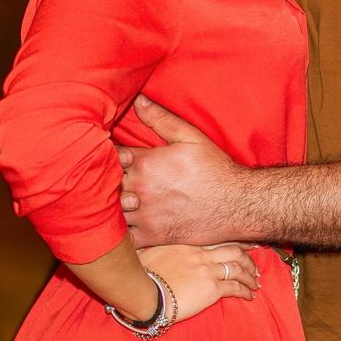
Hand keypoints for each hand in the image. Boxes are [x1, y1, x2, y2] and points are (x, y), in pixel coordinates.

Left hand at [118, 96, 247, 246]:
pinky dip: (118, 234)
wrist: (236, 204)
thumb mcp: (190, 136)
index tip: (107, 156)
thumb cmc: (214, 169)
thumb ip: (160, 118)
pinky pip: (123, 240)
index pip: (110, 156)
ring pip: (109, 212)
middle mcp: (140, 189)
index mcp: (145, 162)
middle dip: (103, 180)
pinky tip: (122, 226)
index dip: (106, 156)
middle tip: (105, 179)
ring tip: (112, 201)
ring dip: (108, 206)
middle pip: (104, 184)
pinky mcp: (152, 237)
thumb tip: (137, 100)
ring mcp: (144, 215)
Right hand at [134, 243, 259, 321]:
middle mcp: (202, 255)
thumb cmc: (143, 273)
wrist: (145, 291)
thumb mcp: (152, 251)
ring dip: (250, 275)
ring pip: (238, 268)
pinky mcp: (211, 289)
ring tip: (255, 282)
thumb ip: (161, 247)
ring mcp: (207, 271)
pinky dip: (245, 291)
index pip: (219, 239)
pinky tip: (249, 295)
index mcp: (189, 245)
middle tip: (255, 263)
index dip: (236, 240)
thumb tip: (153, 242)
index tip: (247, 243)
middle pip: (233, 251)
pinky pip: (235, 288)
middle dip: (248, 257)